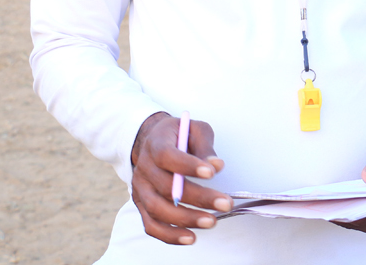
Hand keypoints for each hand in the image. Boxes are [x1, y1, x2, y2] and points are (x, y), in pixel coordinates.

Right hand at [130, 112, 230, 245]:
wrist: (151, 141)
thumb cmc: (178, 136)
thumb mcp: (194, 129)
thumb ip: (205, 146)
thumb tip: (216, 165)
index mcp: (156, 144)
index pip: (167, 156)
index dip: (188, 165)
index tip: (212, 173)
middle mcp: (144, 168)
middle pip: (166, 187)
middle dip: (198, 198)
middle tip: (225, 203)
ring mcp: (140, 189)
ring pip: (158, 209)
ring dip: (186, 219)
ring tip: (211, 222)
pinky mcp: (142, 205)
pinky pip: (151, 225)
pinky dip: (170, 235)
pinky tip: (191, 237)